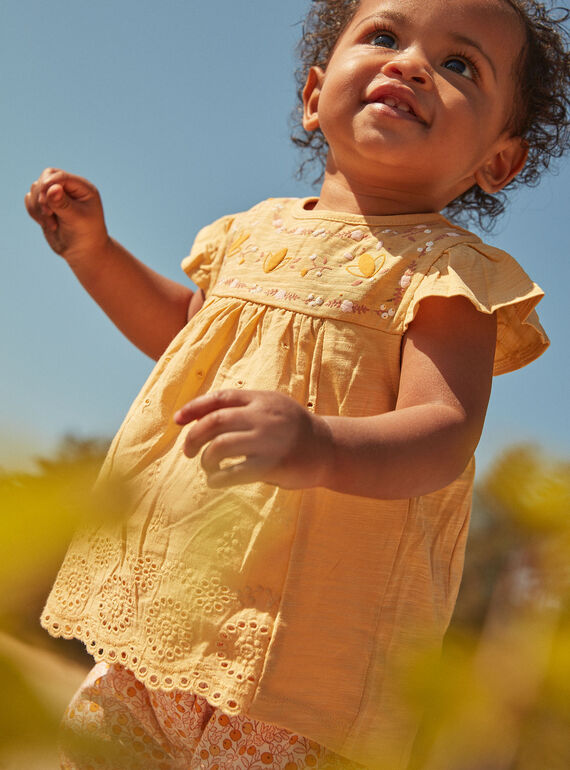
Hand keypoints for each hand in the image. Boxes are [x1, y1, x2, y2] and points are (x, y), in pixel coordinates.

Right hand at [25, 168, 108, 262]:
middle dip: (42, 195)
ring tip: (52, 225)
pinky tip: (46, 224)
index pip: (60, 176)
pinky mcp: (46, 206)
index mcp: (83, 188)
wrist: (83, 252)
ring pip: (35, 189)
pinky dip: (34, 211)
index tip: (44, 201)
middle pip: (45, 177)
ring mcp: (56, 196)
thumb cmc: (86, 235)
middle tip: (48, 213)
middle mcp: (69, 189)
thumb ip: (63, 204)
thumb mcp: (77, 219)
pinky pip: (30, 200)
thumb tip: (53, 188)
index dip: (48, 185)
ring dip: (38, 207)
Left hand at [174, 390, 332, 488]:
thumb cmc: (294, 432)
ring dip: (206, 459)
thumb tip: (201, 418)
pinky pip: (233, 472)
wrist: (330, 449)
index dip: (194, 408)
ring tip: (208, 467)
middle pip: (214, 422)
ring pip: (219, 446)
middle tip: (187, 452)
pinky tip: (215, 482)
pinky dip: (217, 479)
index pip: (220, 398)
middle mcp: (263, 416)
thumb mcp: (273, 408)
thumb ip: (246, 409)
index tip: (177, 420)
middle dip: (193, 437)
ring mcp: (268, 440)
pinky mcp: (272, 464)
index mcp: (261, 399)